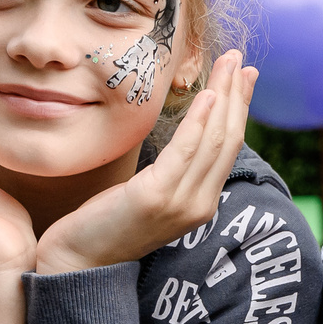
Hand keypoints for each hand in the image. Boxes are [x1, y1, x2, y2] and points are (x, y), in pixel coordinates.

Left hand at [36, 51, 255, 274]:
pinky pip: (185, 152)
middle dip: (237, 95)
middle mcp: (200, 205)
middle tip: (241, 59)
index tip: (245, 77)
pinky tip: (206, 95)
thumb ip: (170, 172)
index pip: (228, 148)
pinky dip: (199, 121)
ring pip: (214, 141)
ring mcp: (181, 204)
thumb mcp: (147, 194)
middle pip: (228, 140)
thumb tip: (181, 140)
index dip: (239, 109)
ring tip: (230, 64)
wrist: (77, 263)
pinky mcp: (156, 198)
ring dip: (224, 97)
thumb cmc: (106, 225)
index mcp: (201, 204)